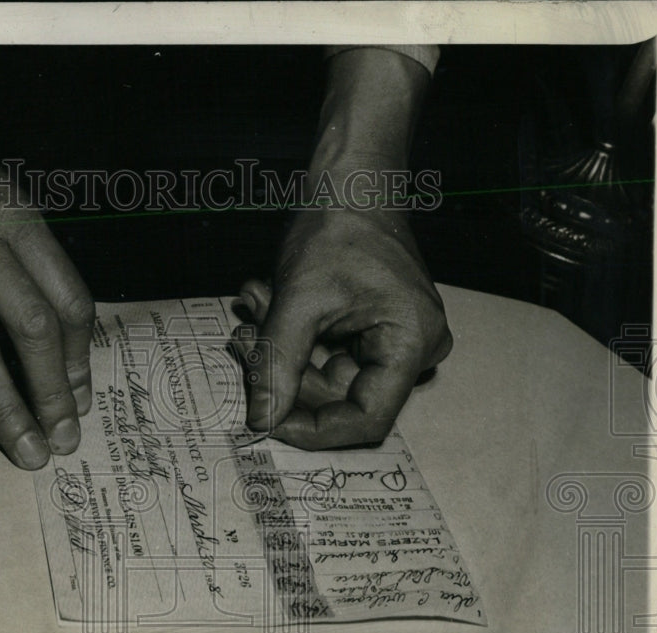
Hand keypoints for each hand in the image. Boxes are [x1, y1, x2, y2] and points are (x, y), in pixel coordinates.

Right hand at [0, 130, 93, 469]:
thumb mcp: (2, 191)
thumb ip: (32, 255)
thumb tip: (63, 333)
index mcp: (13, 215)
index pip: (65, 297)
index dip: (79, 356)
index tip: (81, 394)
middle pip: (28, 326)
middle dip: (52, 392)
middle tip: (65, 440)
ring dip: (4, 407)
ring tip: (26, 450)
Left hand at [236, 209, 450, 448]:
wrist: (349, 179)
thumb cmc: (337, 225)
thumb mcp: (298, 301)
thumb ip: (278, 365)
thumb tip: (260, 420)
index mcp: (412, 342)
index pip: (367, 419)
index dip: (313, 429)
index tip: (266, 421)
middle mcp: (414, 347)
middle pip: (341, 396)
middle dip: (285, 372)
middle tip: (242, 341)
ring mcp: (394, 338)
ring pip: (326, 374)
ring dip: (282, 348)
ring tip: (252, 305)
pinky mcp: (373, 328)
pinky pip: (328, 351)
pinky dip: (292, 334)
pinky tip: (265, 300)